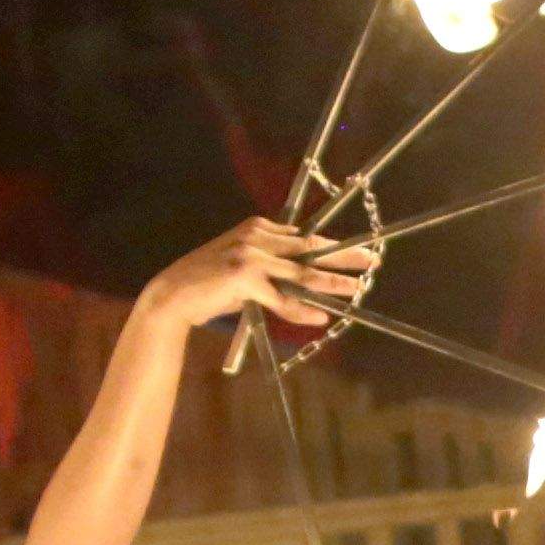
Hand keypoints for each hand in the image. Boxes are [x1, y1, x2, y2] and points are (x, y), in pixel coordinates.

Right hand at [149, 218, 377, 340]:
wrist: (173, 294)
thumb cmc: (209, 284)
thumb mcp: (242, 263)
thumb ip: (270, 262)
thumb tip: (301, 274)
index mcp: (258, 227)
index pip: (303, 237)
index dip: (331, 245)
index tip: (355, 250)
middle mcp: (257, 236)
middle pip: (310, 247)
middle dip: (344, 255)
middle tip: (371, 260)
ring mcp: (252, 256)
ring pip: (302, 272)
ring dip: (333, 282)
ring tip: (356, 288)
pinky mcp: (246, 278)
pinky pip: (282, 299)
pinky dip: (301, 311)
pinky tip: (319, 317)